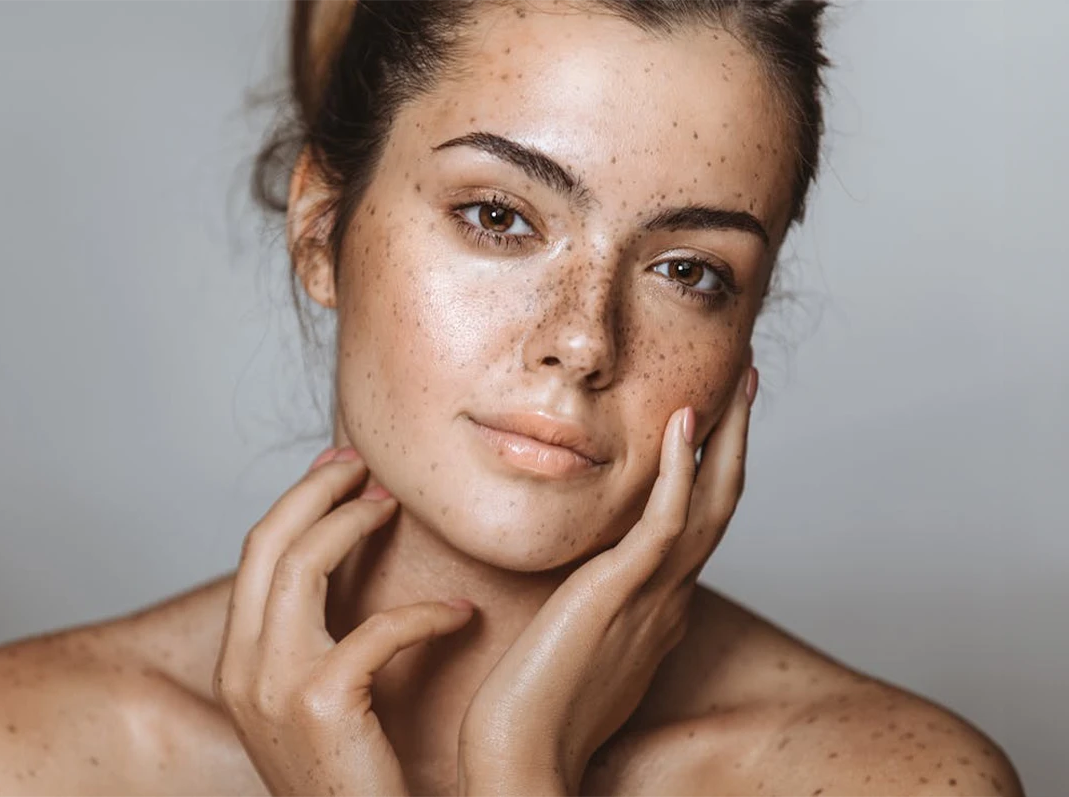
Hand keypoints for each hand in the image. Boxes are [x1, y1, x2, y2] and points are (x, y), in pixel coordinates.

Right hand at [213, 447, 475, 796]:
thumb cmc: (351, 778)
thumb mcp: (316, 701)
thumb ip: (318, 640)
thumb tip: (346, 572)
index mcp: (238, 662)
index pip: (256, 554)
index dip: (298, 501)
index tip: (341, 471)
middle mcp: (241, 668)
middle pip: (267, 540)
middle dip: (316, 490)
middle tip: (365, 467)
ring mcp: (271, 685)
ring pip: (303, 563)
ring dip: (354, 522)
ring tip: (397, 507)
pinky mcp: (319, 702)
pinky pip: (376, 628)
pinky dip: (425, 614)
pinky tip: (459, 614)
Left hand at [457, 366, 757, 796]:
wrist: (522, 754)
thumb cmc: (536, 706)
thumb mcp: (578, 643)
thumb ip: (595, 608)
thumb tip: (589, 587)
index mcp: (658, 606)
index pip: (696, 524)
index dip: (711, 470)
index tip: (711, 423)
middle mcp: (669, 597)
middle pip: (718, 504)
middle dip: (736, 442)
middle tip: (746, 385)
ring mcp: (652, 595)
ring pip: (708, 504)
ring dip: (725, 440)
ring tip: (738, 386)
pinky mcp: (621, 593)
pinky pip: (663, 522)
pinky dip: (679, 471)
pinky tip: (683, 424)